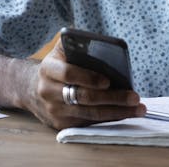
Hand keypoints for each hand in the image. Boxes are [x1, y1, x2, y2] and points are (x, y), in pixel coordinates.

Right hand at [24, 41, 144, 129]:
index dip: (88, 78)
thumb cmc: (58, 64)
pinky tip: (125, 114)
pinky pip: (89, 123)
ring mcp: (54, 111)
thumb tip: (104, 44)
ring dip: (116, 113)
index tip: (108, 81)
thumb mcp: (61, 50)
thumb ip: (77, 43)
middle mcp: (48, 91)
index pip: (68, 74)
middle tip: (134, 97)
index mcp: (48, 69)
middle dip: (112, 98)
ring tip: (138, 109)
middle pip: (83, 98)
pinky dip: (109, 119)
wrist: (31, 88)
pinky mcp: (61, 124)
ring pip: (89, 114)